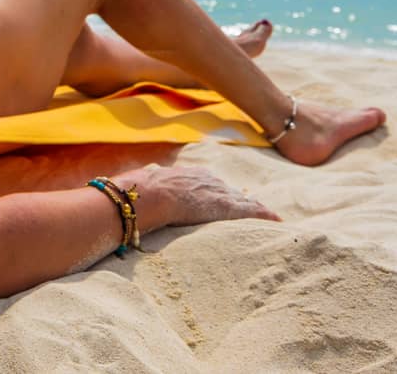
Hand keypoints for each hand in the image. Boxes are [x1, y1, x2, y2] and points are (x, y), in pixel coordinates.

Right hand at [119, 164, 280, 232]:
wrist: (140, 197)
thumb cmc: (132, 193)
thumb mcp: (136, 184)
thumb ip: (138, 187)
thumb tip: (119, 188)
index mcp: (184, 174)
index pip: (205, 182)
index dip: (215, 191)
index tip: (221, 197)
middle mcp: (203, 179)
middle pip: (227, 189)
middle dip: (238, 199)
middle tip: (252, 208)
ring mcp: (214, 191)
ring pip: (240, 200)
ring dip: (253, 209)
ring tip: (268, 216)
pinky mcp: (223, 206)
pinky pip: (249, 211)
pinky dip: (263, 215)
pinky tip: (277, 221)